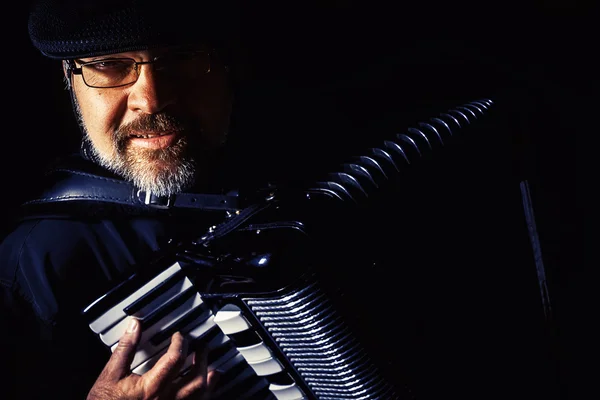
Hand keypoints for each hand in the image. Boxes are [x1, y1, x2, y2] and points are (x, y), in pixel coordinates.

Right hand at [87, 318, 218, 399]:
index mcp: (151, 388)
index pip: (175, 360)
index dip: (180, 343)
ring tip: (211, 366)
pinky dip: (203, 395)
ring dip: (208, 379)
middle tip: (202, 346)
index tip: (179, 336)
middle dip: (202, 359)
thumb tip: (134, 325)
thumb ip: (125, 349)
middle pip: (196, 379)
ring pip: (200, 396)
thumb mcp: (110, 375)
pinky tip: (205, 388)